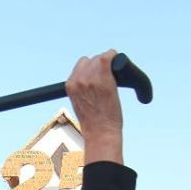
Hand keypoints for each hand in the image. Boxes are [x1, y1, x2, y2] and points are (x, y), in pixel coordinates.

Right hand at [66, 50, 122, 164]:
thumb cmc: (94, 123)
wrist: (101, 133)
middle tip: (108, 81)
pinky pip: (109, 57)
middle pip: (91, 60)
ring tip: (114, 80)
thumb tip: (94, 82)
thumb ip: (83, 90)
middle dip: (100, 68)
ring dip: (109, 66)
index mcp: (70, 85)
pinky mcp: (103, 77)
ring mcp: (90, 77)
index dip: (92, 71)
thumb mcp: (81, 104)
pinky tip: (120, 68)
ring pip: (101, 58)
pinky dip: (116, 59)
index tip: (99, 80)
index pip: (81, 66)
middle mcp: (78, 79)